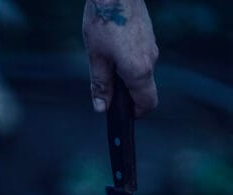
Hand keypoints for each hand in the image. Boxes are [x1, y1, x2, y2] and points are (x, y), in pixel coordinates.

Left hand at [82, 0, 158, 116]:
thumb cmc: (103, 23)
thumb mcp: (96, 58)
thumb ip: (100, 84)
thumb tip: (101, 108)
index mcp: (138, 70)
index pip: (147, 103)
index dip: (136, 114)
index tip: (122, 117)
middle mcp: (151, 60)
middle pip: (144, 89)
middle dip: (127, 97)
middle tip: (106, 96)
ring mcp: (152, 48)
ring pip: (141, 73)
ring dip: (125, 79)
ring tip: (103, 69)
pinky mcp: (149, 38)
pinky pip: (141, 59)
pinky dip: (129, 64)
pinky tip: (111, 54)